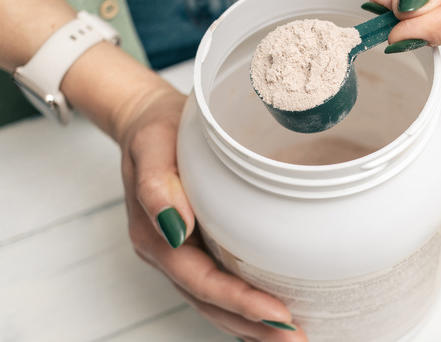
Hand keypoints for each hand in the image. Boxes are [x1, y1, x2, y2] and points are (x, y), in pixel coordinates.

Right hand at [115, 84, 305, 341]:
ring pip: (214, 301)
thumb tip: (175, 227)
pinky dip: (242, 304)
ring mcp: (180, 253)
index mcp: (155, 236)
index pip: (201, 281)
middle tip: (296, 340)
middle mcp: (167, 253)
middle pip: (210, 302)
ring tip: (290, 337)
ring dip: (250, 324)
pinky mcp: (195, 245)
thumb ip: (156, 185)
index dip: (239, 302)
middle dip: (252, 326)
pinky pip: (218, 283)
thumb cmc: (153, 130)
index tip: (278, 315)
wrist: (145, 120)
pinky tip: (268, 312)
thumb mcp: (151, 145)